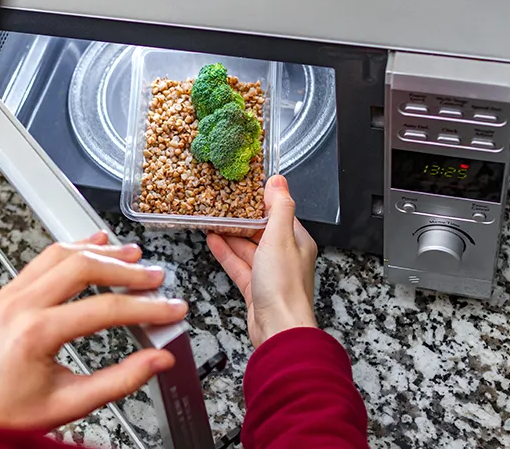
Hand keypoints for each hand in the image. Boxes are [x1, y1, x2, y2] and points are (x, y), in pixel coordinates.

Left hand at [0, 232, 187, 431]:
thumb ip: (120, 380)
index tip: (169, 309)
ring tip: (132, 255)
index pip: (104, 309)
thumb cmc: (7, 414)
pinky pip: (43, 259)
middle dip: (126, 270)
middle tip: (155, 278)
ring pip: (61, 254)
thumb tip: (157, 361)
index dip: (145, 308)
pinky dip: (72, 249)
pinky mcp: (7, 294)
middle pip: (83, 268)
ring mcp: (10, 295)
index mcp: (35, 333)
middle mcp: (19, 306)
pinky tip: (93, 244)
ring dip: (101, 252)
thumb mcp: (71, 403)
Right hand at [207, 175, 317, 346]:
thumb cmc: (284, 288)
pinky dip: (226, 253)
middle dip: (241, 218)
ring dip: (230, 234)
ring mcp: (270, 273)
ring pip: (248, 248)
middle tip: (222, 203)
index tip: (244, 188)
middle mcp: (285, 256)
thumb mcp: (280, 238)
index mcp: (297, 241)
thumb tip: (278, 181)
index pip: (279, 213)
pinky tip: (213, 241)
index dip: (262, 201)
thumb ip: (279, 208)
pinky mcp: (256, 288)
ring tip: (212, 219)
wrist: (279, 329)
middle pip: (261, 230)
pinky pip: (239, 265)